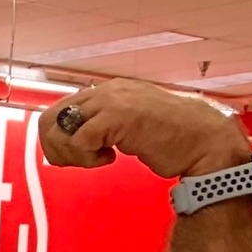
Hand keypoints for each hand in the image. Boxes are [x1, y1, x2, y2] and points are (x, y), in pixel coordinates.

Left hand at [40, 80, 250, 179]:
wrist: (202, 139)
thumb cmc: (169, 137)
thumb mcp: (126, 126)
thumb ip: (100, 125)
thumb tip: (69, 139)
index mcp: (107, 91)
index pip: (57, 112)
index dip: (58, 141)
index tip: (78, 156)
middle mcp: (106, 91)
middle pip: (49, 119)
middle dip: (57, 148)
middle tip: (83, 160)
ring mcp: (112, 100)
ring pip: (60, 129)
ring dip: (73, 154)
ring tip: (99, 158)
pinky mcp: (119, 116)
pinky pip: (79, 141)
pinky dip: (88, 158)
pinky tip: (111, 158)